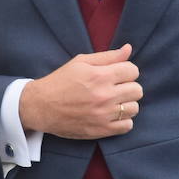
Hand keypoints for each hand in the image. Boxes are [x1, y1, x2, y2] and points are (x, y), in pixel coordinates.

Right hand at [19, 44, 140, 138]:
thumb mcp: (81, 62)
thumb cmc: (60, 81)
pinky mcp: (101, 130)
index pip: (133, 70)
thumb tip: (129, 49)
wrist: (41, 106)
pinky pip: (127, 126)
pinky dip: (123, 120)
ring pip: (134, 108)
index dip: (126, 70)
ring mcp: (104, 115)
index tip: (117, 74)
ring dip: (127, 104)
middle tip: (115, 88)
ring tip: (114, 101)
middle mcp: (104, 95)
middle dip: (128, 86)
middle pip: (137, 90)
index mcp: (100, 76)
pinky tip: (111, 114)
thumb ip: (107, 56)